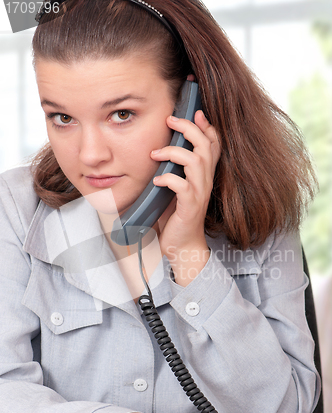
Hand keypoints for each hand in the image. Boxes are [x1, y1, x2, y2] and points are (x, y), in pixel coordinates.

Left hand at [151, 111, 220, 285]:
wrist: (182, 246)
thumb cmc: (175, 216)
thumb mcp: (175, 187)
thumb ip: (172, 169)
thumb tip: (156, 150)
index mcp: (204, 175)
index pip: (214, 144)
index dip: (207, 125)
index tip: (195, 111)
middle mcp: (206, 181)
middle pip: (206, 146)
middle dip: (189, 128)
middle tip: (170, 119)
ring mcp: (199, 194)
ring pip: (196, 162)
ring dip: (174, 152)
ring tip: (155, 154)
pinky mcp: (190, 207)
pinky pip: (183, 186)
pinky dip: (167, 180)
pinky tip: (156, 182)